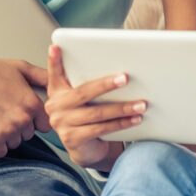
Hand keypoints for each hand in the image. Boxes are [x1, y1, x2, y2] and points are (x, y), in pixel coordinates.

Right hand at [0, 55, 50, 157]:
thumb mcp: (21, 67)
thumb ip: (42, 76)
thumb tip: (58, 80)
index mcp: (32, 104)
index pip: (46, 125)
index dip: (36, 120)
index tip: (28, 115)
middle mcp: (22, 120)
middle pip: (30, 134)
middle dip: (22, 126)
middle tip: (8, 112)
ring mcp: (6, 131)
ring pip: (15, 143)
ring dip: (9, 136)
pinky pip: (0, 151)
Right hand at [44, 44, 144, 166]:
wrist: (84, 149)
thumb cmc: (87, 117)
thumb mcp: (83, 99)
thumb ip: (89, 83)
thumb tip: (119, 71)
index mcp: (57, 91)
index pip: (55, 73)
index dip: (54, 60)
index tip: (56, 46)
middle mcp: (56, 106)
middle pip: (84, 92)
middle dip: (106, 85)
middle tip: (125, 78)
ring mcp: (61, 124)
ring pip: (97, 113)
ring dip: (122, 108)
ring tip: (141, 104)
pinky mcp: (72, 139)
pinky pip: (101, 129)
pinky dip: (120, 124)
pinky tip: (135, 119)